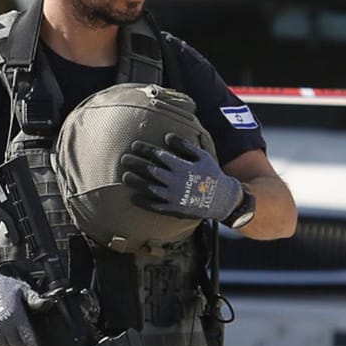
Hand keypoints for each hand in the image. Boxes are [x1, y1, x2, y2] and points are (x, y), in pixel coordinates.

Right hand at [0, 262, 45, 345]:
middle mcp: (2, 324)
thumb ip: (34, 299)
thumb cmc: (2, 287)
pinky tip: (1, 337)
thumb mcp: (21, 289)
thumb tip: (47, 304)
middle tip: (24, 340)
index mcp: (15, 314)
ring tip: (12, 337)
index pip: (28, 338)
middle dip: (22, 345)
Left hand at [119, 132, 242, 222]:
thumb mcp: (202, 156)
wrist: (221, 199)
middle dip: (136, 163)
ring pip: (150, 188)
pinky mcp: (173, 209)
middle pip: (151, 170)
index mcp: (183, 166)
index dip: (145, 149)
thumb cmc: (210, 173)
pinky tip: (133, 197)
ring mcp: (174, 197)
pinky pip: (155, 206)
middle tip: (124, 158)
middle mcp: (176, 181)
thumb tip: (167, 136)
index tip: (134, 145)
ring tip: (125, 176)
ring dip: (136, 182)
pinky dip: (144, 202)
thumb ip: (184, 145)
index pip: (159, 155)